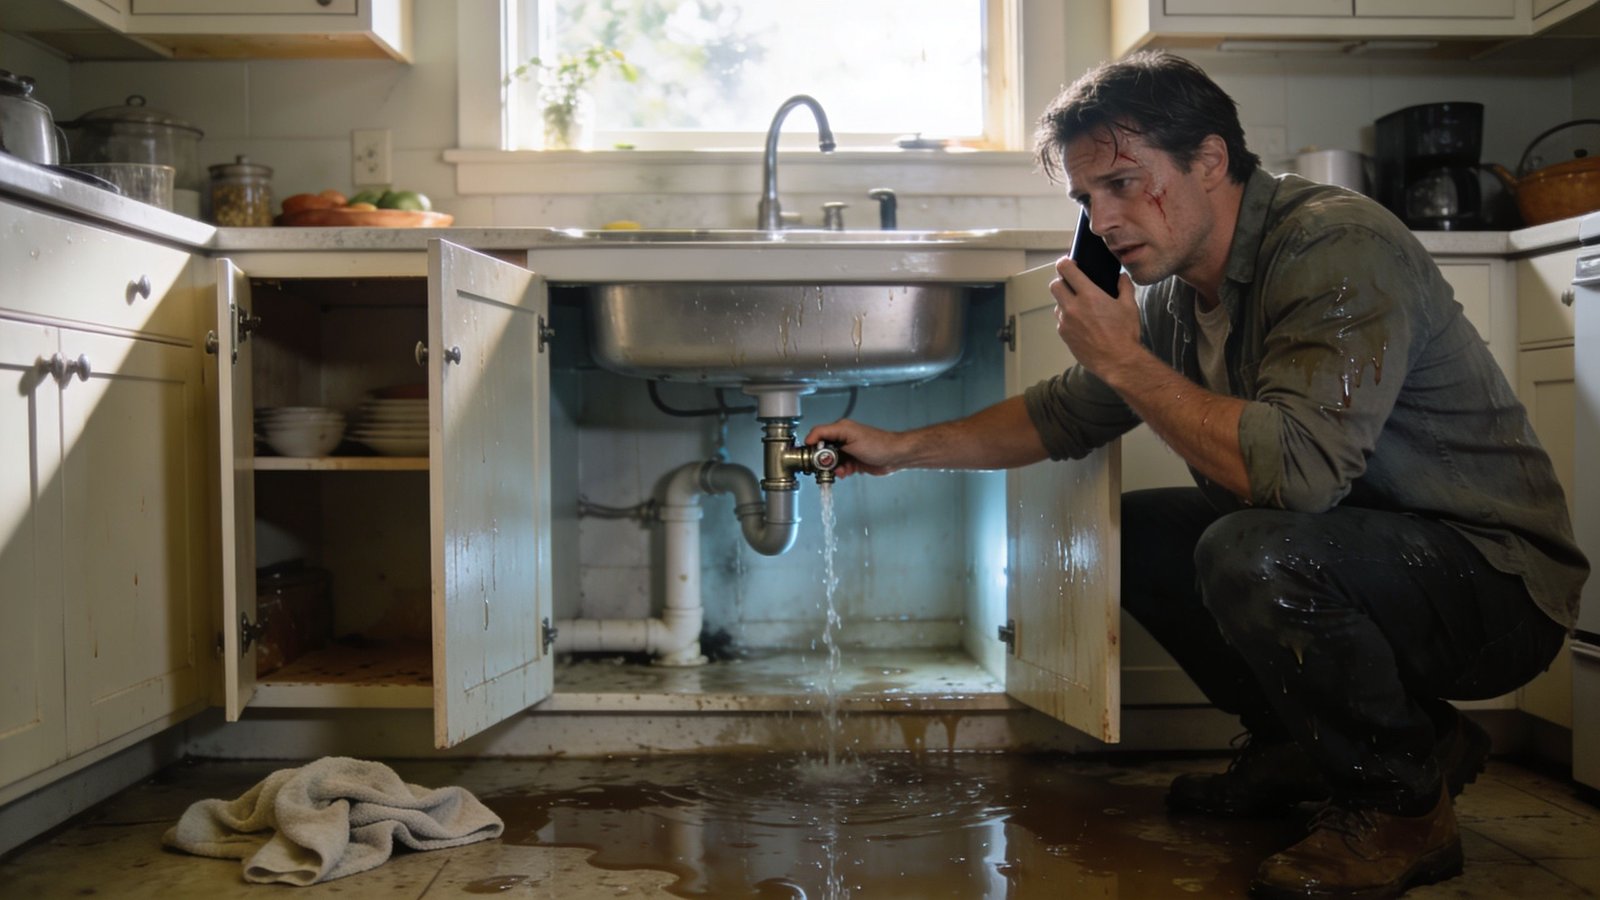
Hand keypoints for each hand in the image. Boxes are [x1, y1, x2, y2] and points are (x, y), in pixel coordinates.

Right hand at [803, 418, 903, 477]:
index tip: (812, 457)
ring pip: (831, 462)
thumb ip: (827, 435)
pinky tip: (848, 472)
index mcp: (840, 429)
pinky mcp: (852, 461)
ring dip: (835, 468)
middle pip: (823, 451)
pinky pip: (840, 468)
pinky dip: (842, 471)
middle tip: (829, 467)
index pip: (817, 435)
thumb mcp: (848, 436)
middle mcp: (842, 439)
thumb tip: (810, 438)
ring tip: (843, 470)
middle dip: (825, 461)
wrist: (894, 456)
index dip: (812, 447)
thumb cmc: (878, 444)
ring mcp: (848, 451)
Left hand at [1051, 255, 1138, 377]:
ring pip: (1057, 304)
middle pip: (1054, 285)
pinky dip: (1067, 318)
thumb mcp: (1130, 306)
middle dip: (1061, 281)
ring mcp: (1066, 322)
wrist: (1118, 361)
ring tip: (1080, 306)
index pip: (1066, 270)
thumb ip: (1125, 287)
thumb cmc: (1125, 335)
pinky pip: (1061, 321)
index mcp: (1089, 295)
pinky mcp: (1064, 336)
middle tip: (1072, 284)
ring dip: (1064, 301)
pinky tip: (1081, 323)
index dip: (1065, 263)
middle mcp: (1073, 307)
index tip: (1068, 263)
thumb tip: (1122, 277)